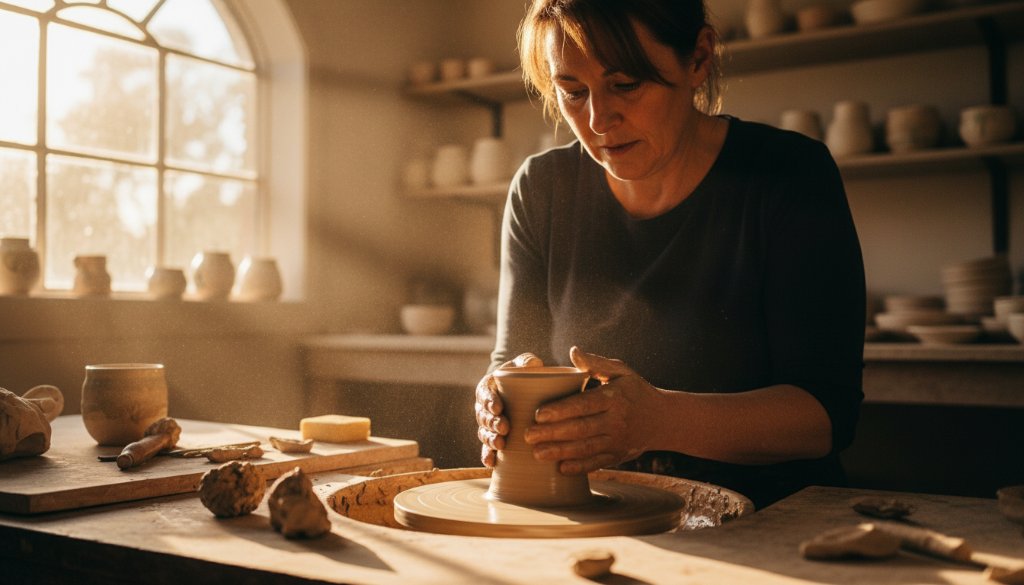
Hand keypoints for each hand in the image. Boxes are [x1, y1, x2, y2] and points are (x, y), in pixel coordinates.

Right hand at [475, 352, 543, 466]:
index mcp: (489, 386)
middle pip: (483, 415)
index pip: (484, 392)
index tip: (498, 407)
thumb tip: (532, 364)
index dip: (489, 401)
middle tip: (504, 427)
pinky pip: (487, 448)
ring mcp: (489, 424)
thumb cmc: (526, 375)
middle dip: (492, 422)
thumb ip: (527, 361)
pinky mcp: (495, 438)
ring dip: (490, 439)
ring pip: (484, 433)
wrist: (529, 392)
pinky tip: (491, 463)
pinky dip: (487, 455)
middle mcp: (485, 406)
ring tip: (501, 444)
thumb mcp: (526, 364)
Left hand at [523, 346, 662, 474]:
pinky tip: (560, 468)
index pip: (584, 405)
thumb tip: (573, 351)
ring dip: (560, 452)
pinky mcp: (618, 456)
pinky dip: (579, 468)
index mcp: (614, 398)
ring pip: (585, 449)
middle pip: (580, 429)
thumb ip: (596, 362)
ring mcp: (617, 441)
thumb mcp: (621, 371)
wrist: (663, 420)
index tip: (539, 414)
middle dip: (553, 434)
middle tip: (528, 435)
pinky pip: (596, 463)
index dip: (561, 411)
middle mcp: (616, 421)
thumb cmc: (635, 391)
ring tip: (537, 453)